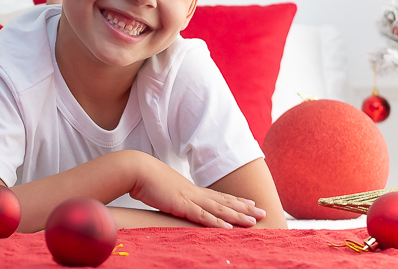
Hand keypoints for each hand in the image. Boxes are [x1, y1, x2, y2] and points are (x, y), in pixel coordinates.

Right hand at [128, 155, 264, 228]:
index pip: (217, 195)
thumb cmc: (144, 178)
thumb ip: (170, 196)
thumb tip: (171, 200)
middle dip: (245, 208)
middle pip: (224, 201)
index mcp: (189, 189)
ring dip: (238, 215)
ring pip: (219, 208)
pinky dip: (217, 222)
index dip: (234, 200)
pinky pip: (202, 216)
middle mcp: (194, 192)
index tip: (250, 203)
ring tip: (255, 221)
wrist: (135, 169)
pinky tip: (229, 228)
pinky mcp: (181, 205)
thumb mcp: (161, 189)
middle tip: (263, 212)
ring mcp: (189, 198)